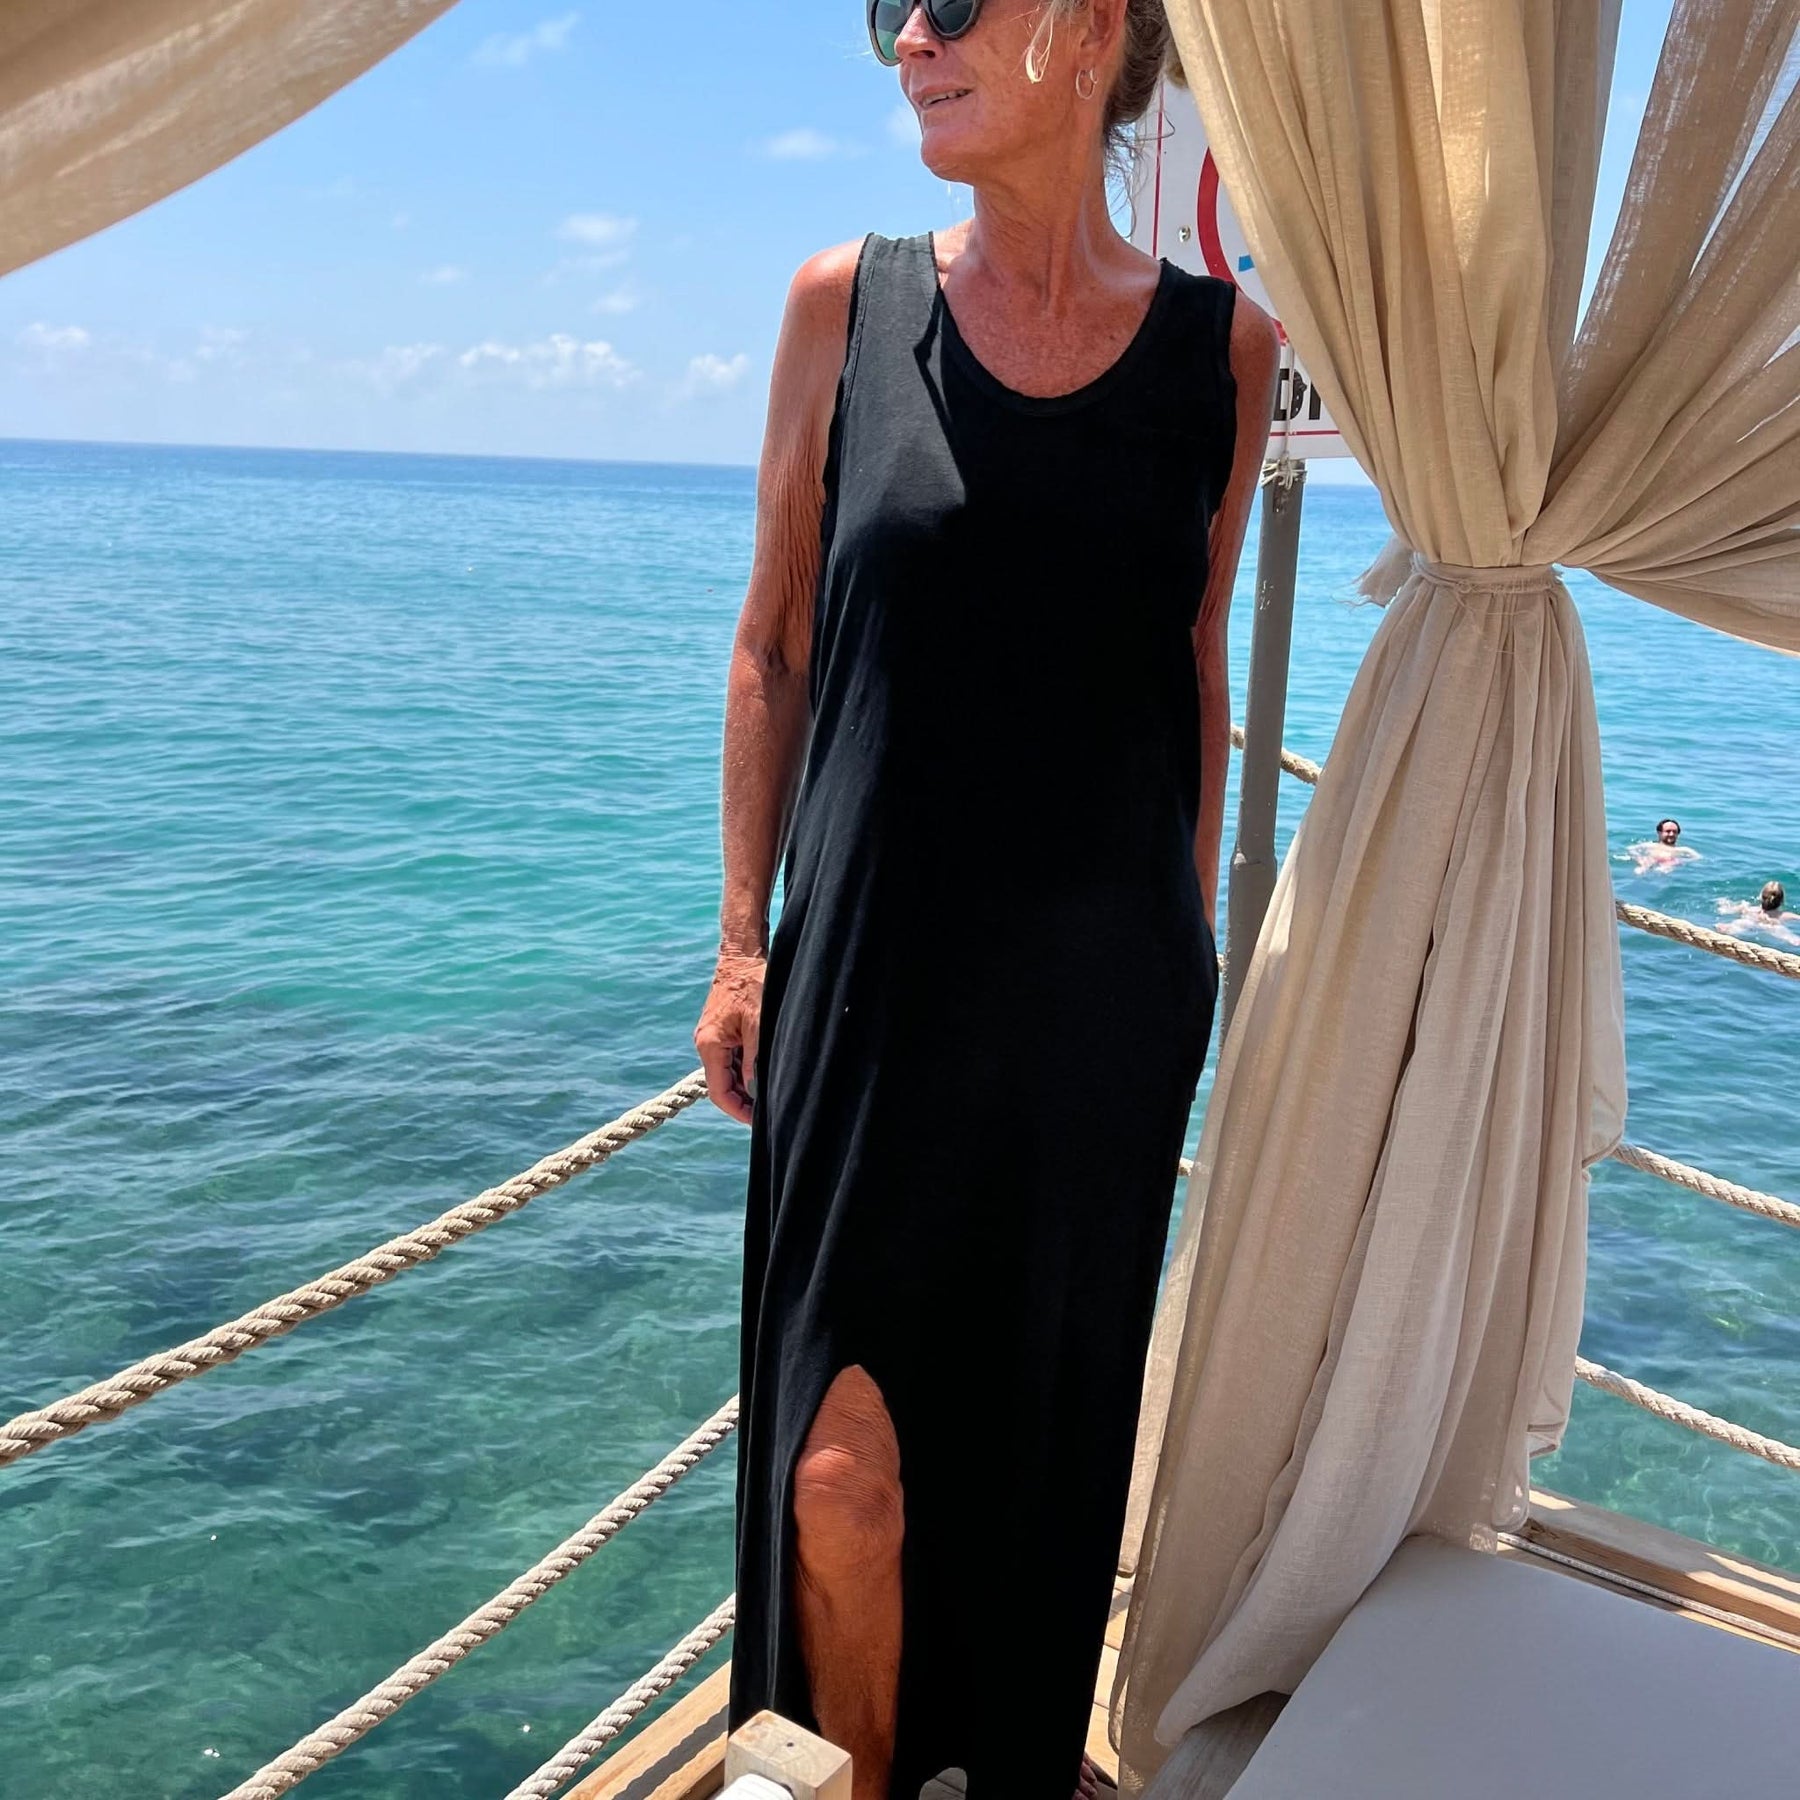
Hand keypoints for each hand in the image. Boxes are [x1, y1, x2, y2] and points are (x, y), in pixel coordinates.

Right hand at [695, 950, 765, 1124]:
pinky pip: (732, 1058)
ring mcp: (712, 1036)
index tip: (757, 1121)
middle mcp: (706, 1043)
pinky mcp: (722, 1029)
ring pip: (727, 1072)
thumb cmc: (751, 983)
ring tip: (768, 1095)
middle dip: (743, 1101)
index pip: (718, 1091)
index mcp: (710, 1044)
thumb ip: (755, 1059)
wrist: (742, 954)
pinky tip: (763, 1073)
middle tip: (768, 1112)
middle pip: (722, 1084)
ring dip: (745, 1085)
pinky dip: (745, 1069)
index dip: (737, 1110)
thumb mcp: (759, 1023)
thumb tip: (754, 1090)